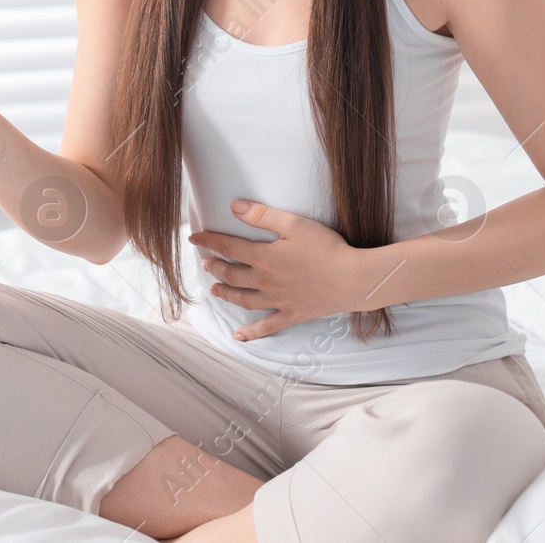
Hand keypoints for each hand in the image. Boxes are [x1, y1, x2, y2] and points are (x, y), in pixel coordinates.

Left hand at [187, 201, 369, 340]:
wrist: (351, 279)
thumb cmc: (326, 248)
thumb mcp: (294, 224)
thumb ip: (262, 216)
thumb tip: (234, 208)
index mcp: (264, 257)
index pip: (228, 247)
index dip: (208, 241)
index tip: (193, 238)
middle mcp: (265, 281)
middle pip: (232, 275)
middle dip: (216, 267)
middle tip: (206, 262)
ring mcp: (277, 300)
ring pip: (243, 299)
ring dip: (226, 294)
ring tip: (215, 290)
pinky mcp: (291, 314)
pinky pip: (267, 326)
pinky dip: (251, 332)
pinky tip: (238, 337)